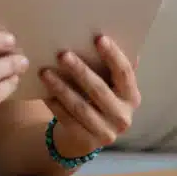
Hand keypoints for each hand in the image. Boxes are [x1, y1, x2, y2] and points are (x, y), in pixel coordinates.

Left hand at [40, 35, 141, 158]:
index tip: (98, 38)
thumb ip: (111, 67)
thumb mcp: (109, 85)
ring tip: (45, 72)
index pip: (125, 73)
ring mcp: (106, 132)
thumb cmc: (99, 99)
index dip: (113, 55)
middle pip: (99, 90)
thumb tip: (107, 33)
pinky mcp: (86, 142)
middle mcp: (123, 116)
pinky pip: (68, 120)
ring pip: (80, 107)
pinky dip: (55, 105)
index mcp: (132, 96)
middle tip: (62, 54)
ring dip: (61, 87)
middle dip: (80, 70)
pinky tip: (44, 92)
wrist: (87, 136)